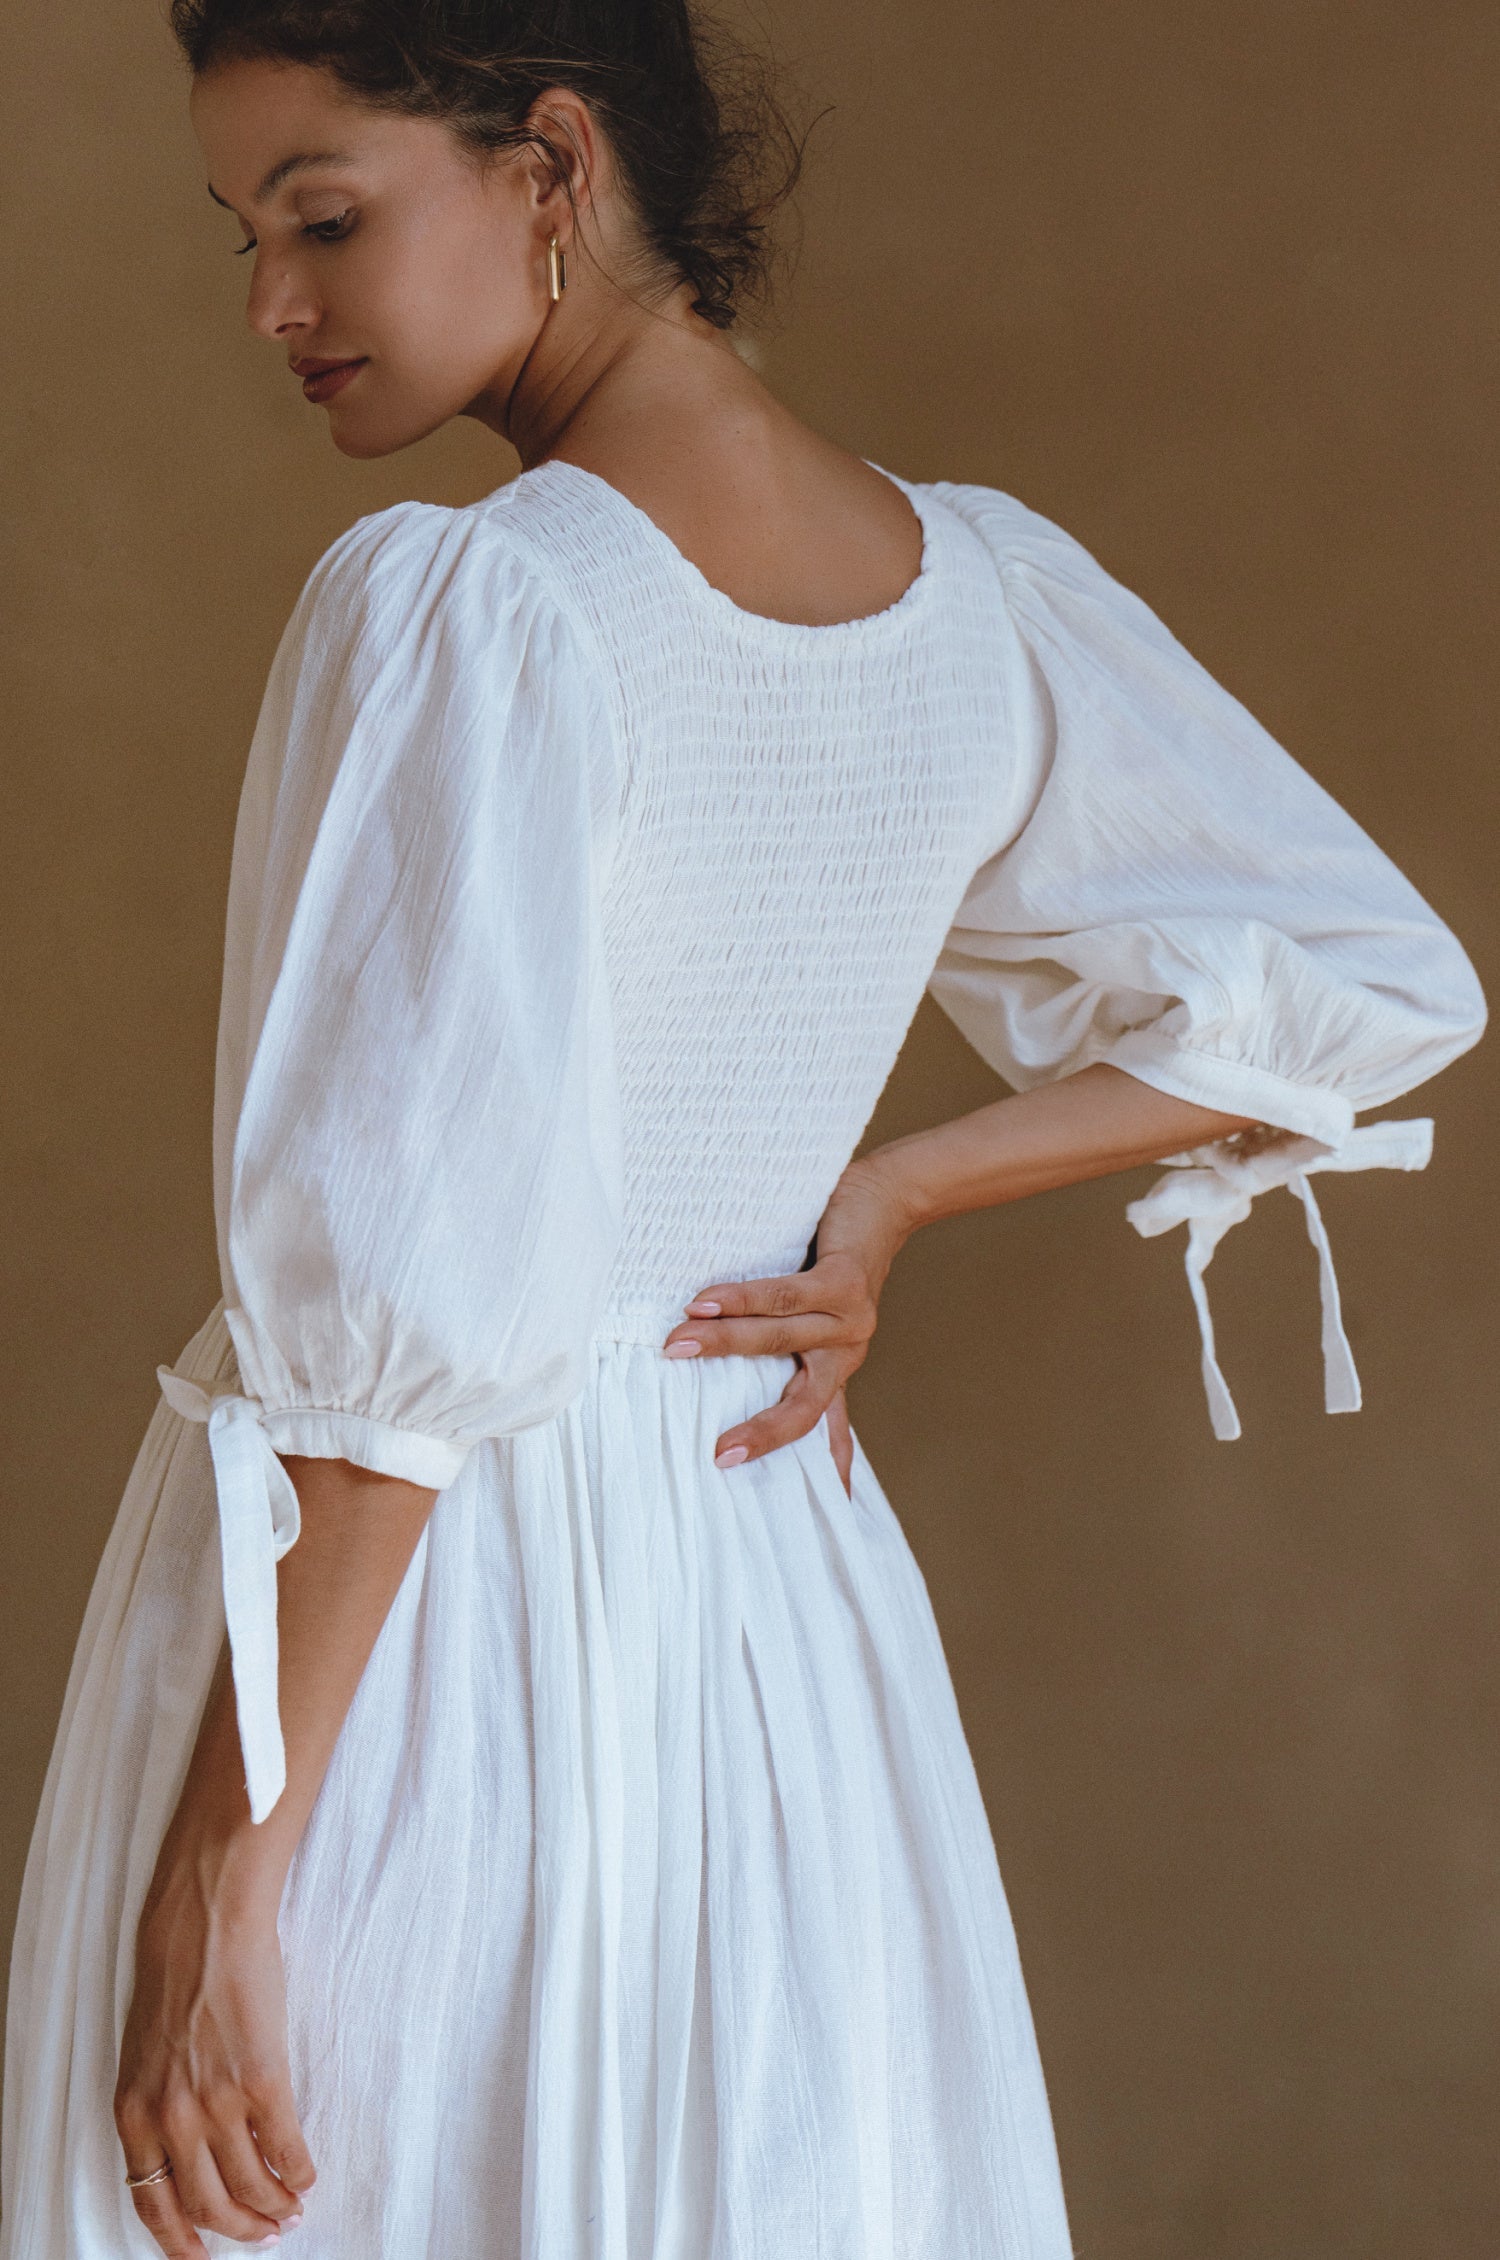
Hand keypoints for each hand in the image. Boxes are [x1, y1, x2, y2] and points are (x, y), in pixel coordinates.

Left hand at [115, 1837, 314, 2254]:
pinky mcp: (262, 2080)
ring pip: (249, 2186)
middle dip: (239, 2229)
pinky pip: (286, 2148)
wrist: (206, 1922)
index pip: (151, 2203)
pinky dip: (299, 2172)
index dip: (180, 2241)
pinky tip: (306, 2175)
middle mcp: (171, 2119)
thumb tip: (188, 2152)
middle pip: (207, 2205)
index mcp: (134, 2113)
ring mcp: (218, 2102)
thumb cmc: (176, 1975)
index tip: (201, 2256)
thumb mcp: (146, 2053)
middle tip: (264, 2234)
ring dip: (275, 2207)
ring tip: (291, 2209)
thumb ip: (159, 2105)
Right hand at [663, 1158, 911, 1480]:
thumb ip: (787, 1348)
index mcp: (836, 1367)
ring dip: (723, 1342)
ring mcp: (850, 1318)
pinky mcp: (844, 1281)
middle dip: (764, 1432)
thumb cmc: (833, 1257)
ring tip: (676, 1344)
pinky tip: (708, 1301)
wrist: (883, 1200)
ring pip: (778, 1339)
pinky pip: (786, 1295)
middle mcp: (847, 1351)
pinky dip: (742, 1298)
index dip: (823, 1469)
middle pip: (803, 1404)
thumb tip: (734, 1371)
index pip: (826, 1427)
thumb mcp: (816, 1315)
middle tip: (720, 1454)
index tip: (819, 1511)